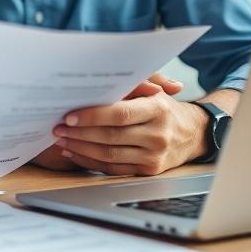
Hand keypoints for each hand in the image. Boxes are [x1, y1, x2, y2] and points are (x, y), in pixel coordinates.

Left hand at [30, 72, 185, 172]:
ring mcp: (154, 155)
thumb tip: (102, 81)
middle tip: (58, 127)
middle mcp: (157, 134)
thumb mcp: (153, 90)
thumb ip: (132, 84)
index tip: (69, 115)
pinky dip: (90, 161)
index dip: (93, 116)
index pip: (120, 114)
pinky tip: (75, 152)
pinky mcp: (148, 170)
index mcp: (157, 109)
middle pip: (111, 136)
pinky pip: (113, 168)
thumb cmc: (164, 108)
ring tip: (62, 139)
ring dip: (81, 148)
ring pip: (109, 154)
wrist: (192, 133)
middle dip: (80, 133)